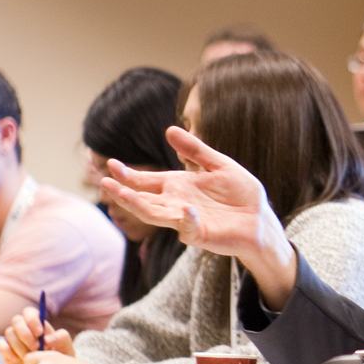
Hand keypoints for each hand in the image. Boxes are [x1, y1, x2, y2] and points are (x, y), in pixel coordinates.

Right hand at [0, 307, 74, 363]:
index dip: (32, 319)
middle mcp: (25, 333)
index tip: (40, 333)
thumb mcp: (67, 352)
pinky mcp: (7, 355)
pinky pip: (0, 345)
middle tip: (35, 347)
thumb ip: (63, 340)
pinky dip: (7, 350)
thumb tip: (48, 337)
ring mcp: (15, 343)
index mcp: (39, 328)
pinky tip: (17, 359)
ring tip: (29, 358)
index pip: (30, 313)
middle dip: (25, 332)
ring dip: (19, 344)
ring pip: (9, 332)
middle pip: (17, 320)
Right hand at [101, 126, 297, 308]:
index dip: (129, 174)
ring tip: (123, 194)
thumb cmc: (240, 194)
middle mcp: (176, 203)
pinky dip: (186, 219)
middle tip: (104, 182)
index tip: (111, 165)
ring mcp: (186, 221)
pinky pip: (188, 228)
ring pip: (156, 214)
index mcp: (178, 186)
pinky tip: (186, 208)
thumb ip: (195, 150)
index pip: (147, 181)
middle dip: (124, 191)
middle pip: (143, 199)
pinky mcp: (201, 234)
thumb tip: (169, 129)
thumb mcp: (218, 165)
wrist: (260, 219)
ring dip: (139, 205)